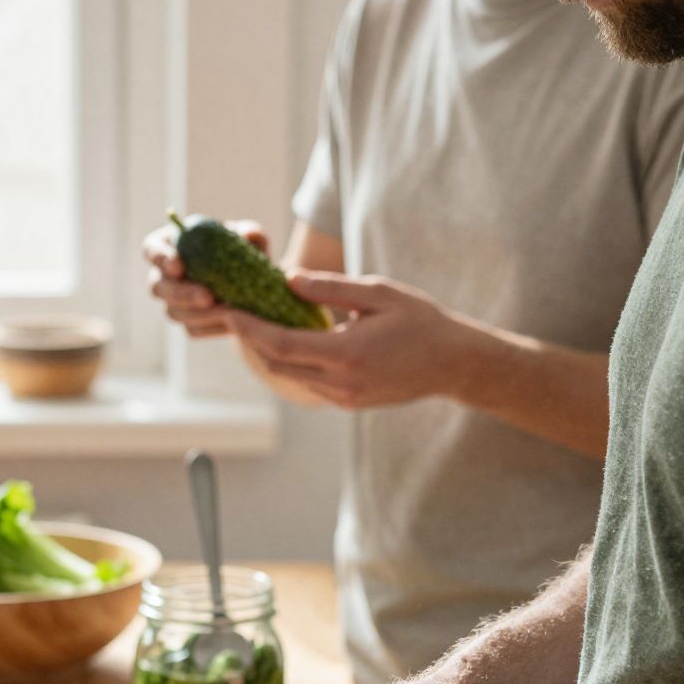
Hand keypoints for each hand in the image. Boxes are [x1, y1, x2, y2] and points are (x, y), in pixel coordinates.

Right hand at [142, 219, 268, 336]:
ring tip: (224, 312)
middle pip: (158, 286)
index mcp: (172, 246)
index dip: (160, 257)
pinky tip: (230, 325)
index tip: (179, 265)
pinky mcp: (188, 322)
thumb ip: (250, 233)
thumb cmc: (244, 252)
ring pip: (173, 312)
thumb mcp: (251, 239)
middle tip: (206, 297)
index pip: (151, 249)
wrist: (254, 286)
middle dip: (181, 293)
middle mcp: (165, 276)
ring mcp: (173, 302)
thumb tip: (247, 234)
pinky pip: (191, 330)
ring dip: (197, 314)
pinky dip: (210, 328)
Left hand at [225, 271, 474, 410]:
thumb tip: (289, 279)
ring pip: (291, 376)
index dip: (251, 330)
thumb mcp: (378, 293)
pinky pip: (309, 382)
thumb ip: (332, 288)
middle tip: (236, 313)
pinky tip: (288, 339)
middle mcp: (340, 383)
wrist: (452, 364)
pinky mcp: (347, 404)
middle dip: (253, 340)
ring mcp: (343, 398)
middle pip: (278, 365)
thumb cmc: (420, 321)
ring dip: (271, 352)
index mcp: (346, 354)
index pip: (281, 346)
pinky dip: (293, 362)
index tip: (231, 312)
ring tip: (256, 323)